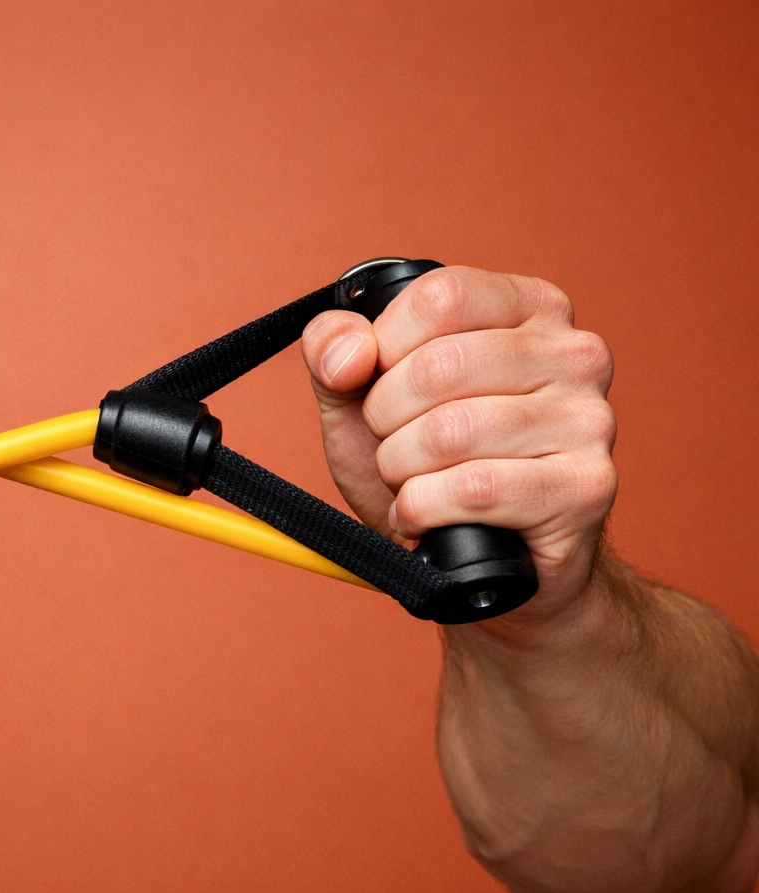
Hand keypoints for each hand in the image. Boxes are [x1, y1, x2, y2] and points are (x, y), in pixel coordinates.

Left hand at [300, 266, 616, 625]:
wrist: (482, 566)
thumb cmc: (425, 468)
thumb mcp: (359, 400)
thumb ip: (333, 351)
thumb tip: (348, 350)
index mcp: (527, 308)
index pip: (438, 297)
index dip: (383, 348)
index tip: (381, 383)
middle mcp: (573, 353)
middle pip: (438, 366)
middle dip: (386, 420)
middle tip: (398, 447)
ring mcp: (589, 420)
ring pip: (450, 432)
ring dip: (403, 471)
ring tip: (415, 483)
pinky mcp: (587, 487)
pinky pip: (473, 490)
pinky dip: (422, 510)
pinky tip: (428, 517)